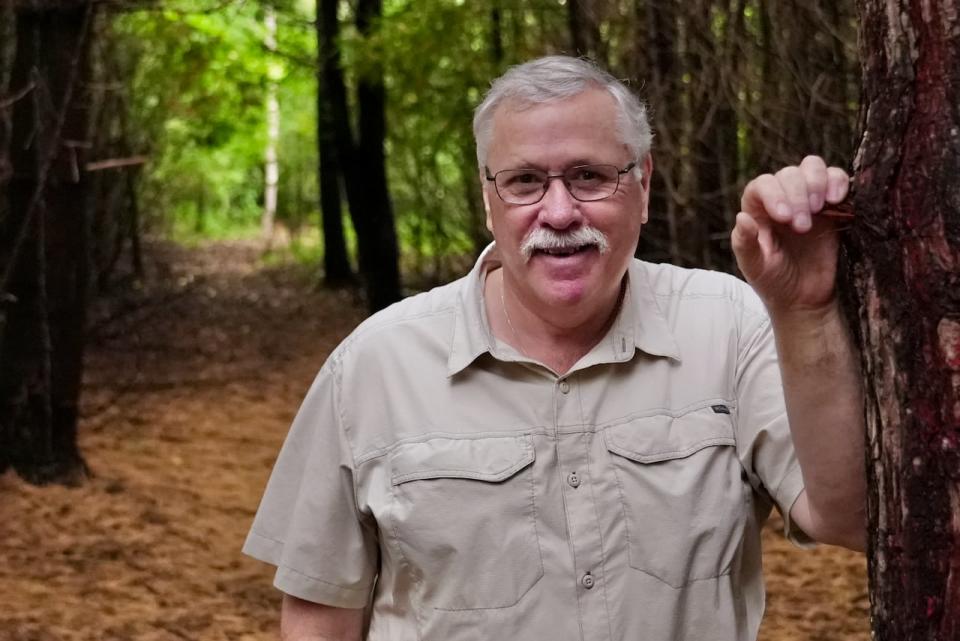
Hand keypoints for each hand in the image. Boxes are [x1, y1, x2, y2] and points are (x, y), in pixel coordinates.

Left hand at [731, 155, 849, 314]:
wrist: (805, 299)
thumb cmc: (774, 281)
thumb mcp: (755, 267)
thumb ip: (744, 243)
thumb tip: (742, 217)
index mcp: (757, 210)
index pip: (761, 185)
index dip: (773, 194)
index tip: (784, 218)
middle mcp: (782, 199)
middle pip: (789, 174)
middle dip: (798, 194)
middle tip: (802, 226)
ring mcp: (809, 199)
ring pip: (813, 167)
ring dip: (818, 182)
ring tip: (819, 208)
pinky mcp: (834, 206)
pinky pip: (837, 179)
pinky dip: (839, 182)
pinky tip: (837, 199)